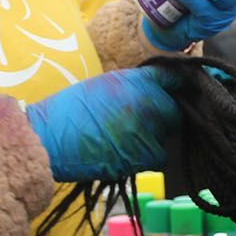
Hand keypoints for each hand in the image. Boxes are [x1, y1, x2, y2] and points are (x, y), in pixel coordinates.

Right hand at [24, 69, 179, 182]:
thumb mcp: (105, 85)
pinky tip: (122, 152)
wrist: (51, 139)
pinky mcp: (143, 158)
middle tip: (143, 121)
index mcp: (139, 81)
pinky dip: (145, 156)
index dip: (181, 84)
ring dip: (152, 138)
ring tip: (122, 138)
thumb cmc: (70, 110)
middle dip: (165, 116)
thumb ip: (135, 86)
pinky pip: (157, 156)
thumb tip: (157, 92)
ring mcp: (148, 132)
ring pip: (165, 136)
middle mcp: (149, 104)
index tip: (184, 88)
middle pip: (174, 111)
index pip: (175, 77)